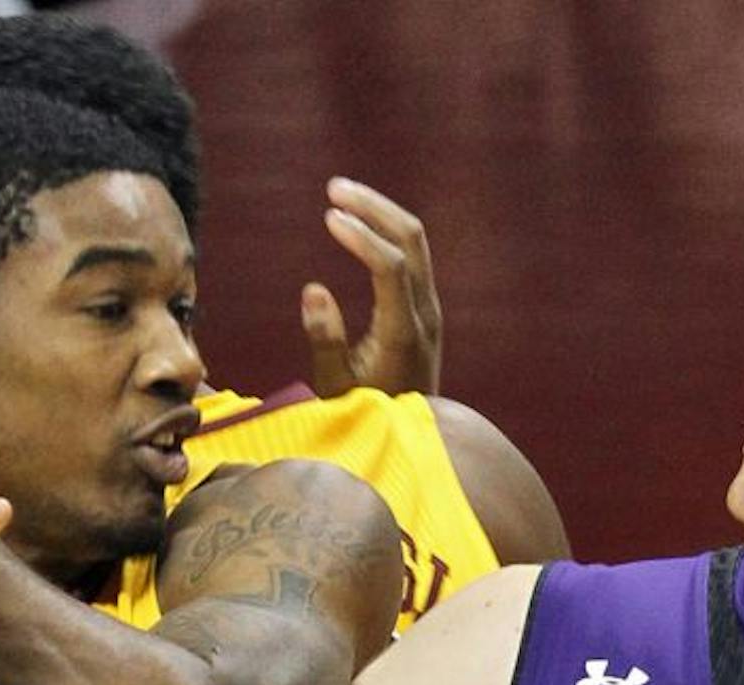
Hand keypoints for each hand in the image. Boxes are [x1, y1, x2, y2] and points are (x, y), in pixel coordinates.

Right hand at [301, 177, 443, 397]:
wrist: (409, 437)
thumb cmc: (364, 415)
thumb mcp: (334, 388)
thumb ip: (325, 341)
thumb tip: (314, 289)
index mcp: (402, 333)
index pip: (390, 266)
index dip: (361, 236)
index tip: (328, 216)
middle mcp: (424, 315)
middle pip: (411, 240)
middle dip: (374, 207)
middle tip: (334, 188)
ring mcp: (429, 310)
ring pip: (416, 242)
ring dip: (381, 212)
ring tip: (341, 195)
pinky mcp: (425, 309)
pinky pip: (413, 254)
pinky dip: (387, 229)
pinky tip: (360, 220)